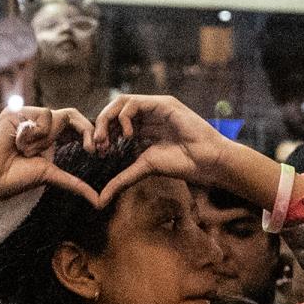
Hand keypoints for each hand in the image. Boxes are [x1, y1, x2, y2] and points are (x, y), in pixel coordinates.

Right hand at [0, 104, 102, 208]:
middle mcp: (40, 125)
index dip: (90, 134)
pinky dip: (34, 134)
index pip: (76, 126)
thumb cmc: (15, 179)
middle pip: (72, 115)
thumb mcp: (51, 176)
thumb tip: (99, 202)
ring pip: (56, 117)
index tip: (99, 151)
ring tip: (25, 152)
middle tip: (91, 148)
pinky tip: (18, 143)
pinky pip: (41, 116)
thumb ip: (75, 183)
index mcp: (50, 137)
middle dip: (86, 130)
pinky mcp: (17, 111)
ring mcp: (28, 116)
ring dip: (44, 141)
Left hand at [90, 95, 275, 210]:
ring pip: (121, 102)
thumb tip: (100, 201)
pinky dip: (124, 117)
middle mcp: (147, 114)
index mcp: (142, 127)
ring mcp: (155, 107)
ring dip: (108, 119)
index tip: (97, 152)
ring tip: (107, 138)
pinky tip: (128, 134)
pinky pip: (135, 102)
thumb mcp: (143, 170)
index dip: (101, 134)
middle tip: (97, 144)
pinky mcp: (163, 103)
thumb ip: (121, 180)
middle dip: (100, 125)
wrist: (206, 161)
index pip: (113, 122)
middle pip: (114, 110)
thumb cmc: (181, 164)